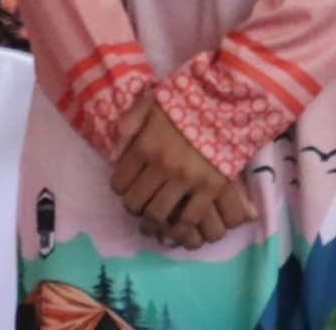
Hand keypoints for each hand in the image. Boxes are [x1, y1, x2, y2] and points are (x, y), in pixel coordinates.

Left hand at [107, 97, 256, 240]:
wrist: (222, 103)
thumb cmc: (182, 102)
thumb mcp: (147, 105)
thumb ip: (127, 126)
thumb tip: (113, 154)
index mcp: (144, 146)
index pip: (120, 181)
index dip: (119, 189)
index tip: (124, 190)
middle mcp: (162, 166)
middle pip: (137, 201)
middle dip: (133, 209)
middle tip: (136, 210)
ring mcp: (186, 180)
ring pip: (160, 214)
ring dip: (151, 224)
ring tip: (150, 226)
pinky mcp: (210, 189)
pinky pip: (190, 218)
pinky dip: (179, 230)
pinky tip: (173, 233)